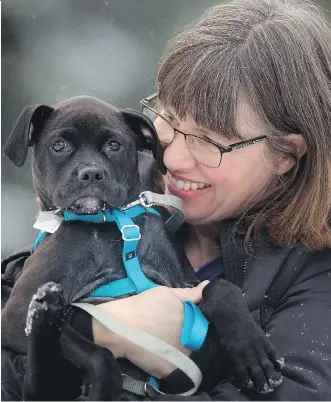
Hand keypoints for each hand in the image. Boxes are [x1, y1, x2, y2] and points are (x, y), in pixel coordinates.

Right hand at [92, 282, 208, 377]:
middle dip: (186, 335)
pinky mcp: (170, 371)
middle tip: (168, 330)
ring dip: (180, 349)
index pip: (201, 323)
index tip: (179, 319)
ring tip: (162, 342)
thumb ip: (189, 293)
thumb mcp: (166, 293)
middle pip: (194, 339)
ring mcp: (181, 357)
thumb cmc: (143, 306)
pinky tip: (158, 354)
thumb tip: (208, 286)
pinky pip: (176, 369)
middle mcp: (191, 340)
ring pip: (186, 354)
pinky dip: (170, 363)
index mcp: (192, 320)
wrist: (119, 327)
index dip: (192, 320)